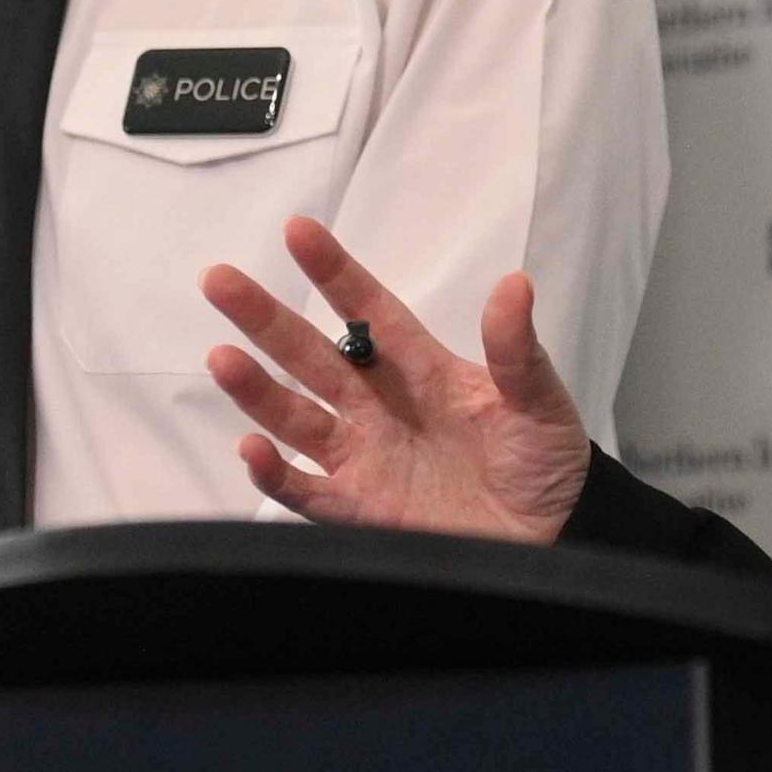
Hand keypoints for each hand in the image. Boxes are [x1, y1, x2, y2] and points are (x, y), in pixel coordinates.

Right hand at [198, 216, 592, 543]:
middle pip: (312, 356)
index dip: (335, 274)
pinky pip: (305, 490)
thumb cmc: (544, 463)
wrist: (552, 540)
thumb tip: (515, 284)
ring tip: (222, 357)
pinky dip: (274, 474)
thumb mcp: (540, 402)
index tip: (298, 231)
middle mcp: (379, 408)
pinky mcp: (359, 509)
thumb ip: (516, 351)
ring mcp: (364, 458)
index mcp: (420, 370)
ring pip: (295, 417)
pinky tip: (252, 448)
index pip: (368, 313)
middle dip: (266, 319)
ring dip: (257, 390)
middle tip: (220, 280)